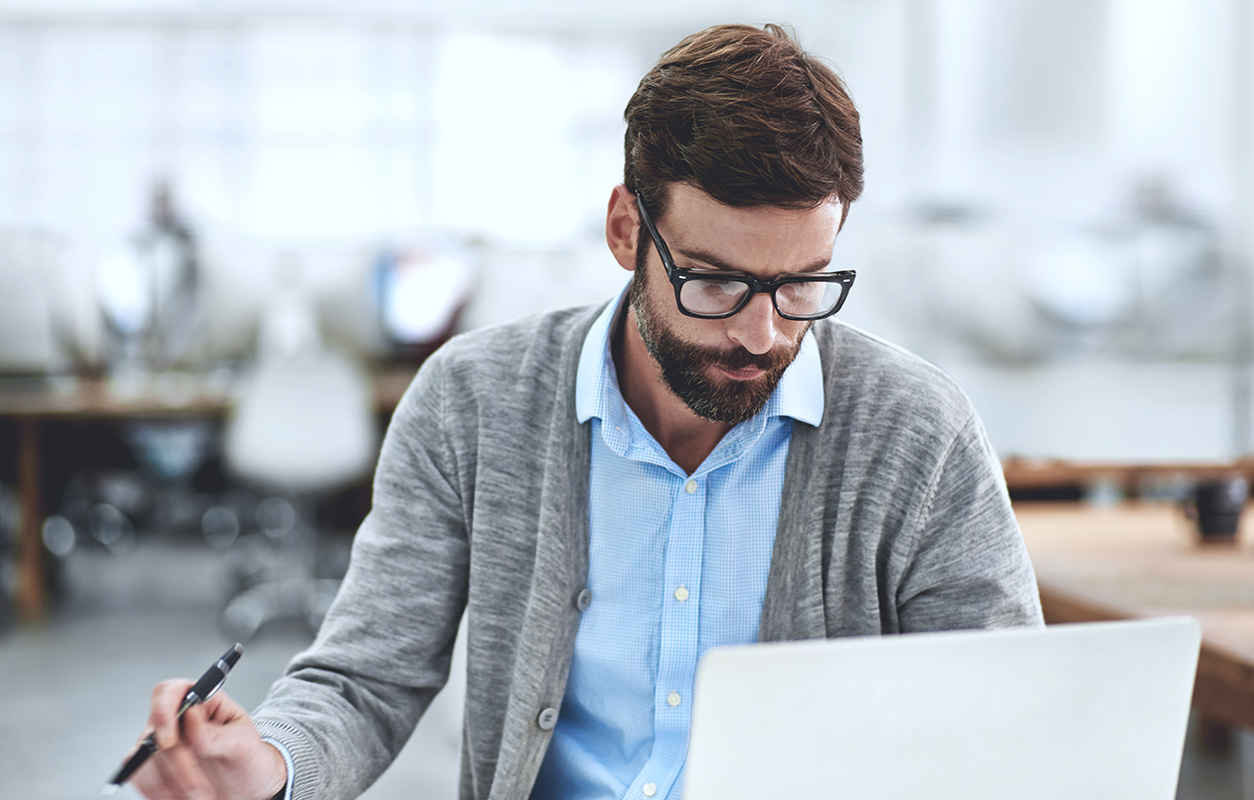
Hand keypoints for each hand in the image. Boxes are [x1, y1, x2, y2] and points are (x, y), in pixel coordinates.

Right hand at [128, 679, 287, 799]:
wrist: (247, 788)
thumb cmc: (249, 760)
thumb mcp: (244, 745)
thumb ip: (217, 734)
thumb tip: (189, 716)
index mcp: (203, 701)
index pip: (170, 692)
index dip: (163, 713)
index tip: (169, 743)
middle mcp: (177, 718)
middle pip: (157, 733)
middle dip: (178, 767)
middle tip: (200, 789)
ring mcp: (161, 742)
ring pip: (145, 758)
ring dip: (168, 784)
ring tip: (199, 797)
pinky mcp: (152, 765)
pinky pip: (139, 776)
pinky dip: (156, 792)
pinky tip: (178, 798)